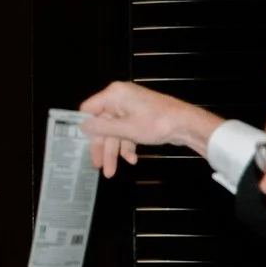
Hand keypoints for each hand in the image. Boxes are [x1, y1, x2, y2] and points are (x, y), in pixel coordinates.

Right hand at [79, 81, 225, 178]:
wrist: (187, 124)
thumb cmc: (156, 123)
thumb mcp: (126, 129)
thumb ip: (101, 128)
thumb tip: (82, 126)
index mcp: (114, 95)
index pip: (89, 109)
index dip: (84, 127)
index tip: (78, 145)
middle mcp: (120, 99)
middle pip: (103, 125)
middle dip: (102, 148)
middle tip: (98, 167)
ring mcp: (131, 108)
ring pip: (115, 132)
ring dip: (115, 151)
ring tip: (112, 171)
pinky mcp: (139, 117)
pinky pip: (127, 132)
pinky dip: (128, 145)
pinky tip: (131, 159)